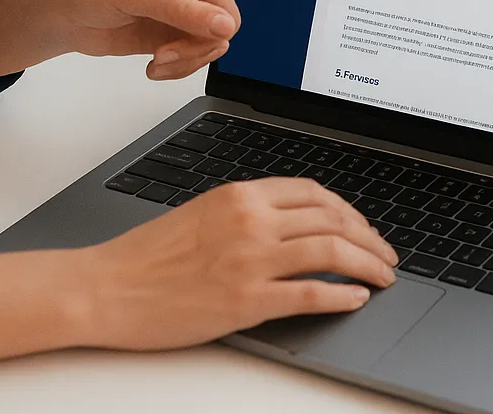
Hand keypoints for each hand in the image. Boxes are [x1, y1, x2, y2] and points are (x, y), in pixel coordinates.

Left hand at [0, 0, 341, 82]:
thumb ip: (180, 9)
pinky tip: (153, 66)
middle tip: (165, 51)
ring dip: (190, 60)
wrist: (59, 15)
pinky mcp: (179, 35)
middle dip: (203, 42)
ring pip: (219, 44)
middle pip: (233, 19)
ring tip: (155, 62)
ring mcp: (191, 10)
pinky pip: (200, 58)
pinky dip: (180, 68)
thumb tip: (225, 26)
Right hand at [0, 178, 398, 369]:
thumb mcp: (203, 214)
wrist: (106, 288)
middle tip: (386, 255)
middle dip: (370, 238)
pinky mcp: (246, 299)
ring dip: (368, 265)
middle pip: (333, 220)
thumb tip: (294, 225)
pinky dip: (342, 296)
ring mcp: (251, 259)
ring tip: (382, 277)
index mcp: (241, 195)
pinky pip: (311, 293)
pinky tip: (355, 300)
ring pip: (333, 252)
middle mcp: (251, 220)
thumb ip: (248, 214)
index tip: (363, 227)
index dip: (350, 211)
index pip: (315, 193)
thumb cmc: (146, 257)